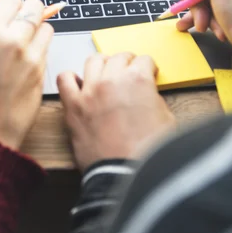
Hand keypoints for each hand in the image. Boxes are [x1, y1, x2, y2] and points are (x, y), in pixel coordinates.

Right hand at [0, 0, 53, 149]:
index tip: (9, 13)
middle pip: (34, 8)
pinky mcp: (43, 72)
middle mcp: (13, 41)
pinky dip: (41, 48)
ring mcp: (32, 57)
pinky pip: (47, 49)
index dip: (10, 6)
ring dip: (38, 29)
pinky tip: (28, 60)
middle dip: (29, 11)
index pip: (11, 1)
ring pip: (46, 27)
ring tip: (26, 41)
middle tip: (23, 20)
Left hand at [58, 53, 174, 170]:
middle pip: (119, 57)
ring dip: (102, 64)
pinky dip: (70, 78)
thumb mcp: (166, 119)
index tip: (147, 73)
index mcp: (138, 80)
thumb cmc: (147, 153)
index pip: (143, 60)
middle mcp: (112, 79)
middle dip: (127, 63)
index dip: (148, 68)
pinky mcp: (73, 106)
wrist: (126, 175)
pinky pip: (64, 79)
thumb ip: (154, 98)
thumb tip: (146, 94)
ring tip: (105, 74)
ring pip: (93, 61)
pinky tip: (79, 85)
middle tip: (129, 73)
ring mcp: (90, 91)